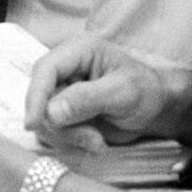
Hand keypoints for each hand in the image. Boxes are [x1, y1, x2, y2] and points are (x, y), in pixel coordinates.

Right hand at [23, 34, 182, 153]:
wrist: (157, 108)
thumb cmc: (146, 91)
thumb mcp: (123, 93)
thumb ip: (87, 99)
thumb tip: (51, 112)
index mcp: (78, 50)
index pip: (45, 69)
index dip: (35, 96)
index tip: (33, 124)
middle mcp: (65, 68)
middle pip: (41, 97)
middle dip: (62, 124)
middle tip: (92, 139)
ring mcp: (63, 90)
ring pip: (46, 118)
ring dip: (70, 135)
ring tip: (98, 141)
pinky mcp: (65, 111)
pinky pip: (55, 130)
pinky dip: (73, 140)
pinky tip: (95, 140)